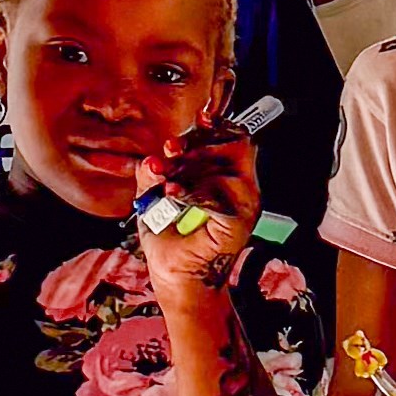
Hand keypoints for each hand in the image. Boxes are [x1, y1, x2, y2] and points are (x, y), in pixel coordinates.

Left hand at [137, 123, 261, 308]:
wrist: (175, 276)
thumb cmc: (169, 240)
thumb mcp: (152, 199)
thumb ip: (152, 175)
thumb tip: (151, 159)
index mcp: (225, 178)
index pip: (232, 139)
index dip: (218, 125)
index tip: (199, 118)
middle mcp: (240, 188)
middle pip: (229, 144)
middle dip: (195, 143)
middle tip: (170, 152)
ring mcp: (244, 204)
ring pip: (223, 167)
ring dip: (190, 169)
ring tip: (167, 184)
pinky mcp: (239, 221)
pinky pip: (215, 195)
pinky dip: (190, 193)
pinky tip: (173, 197)